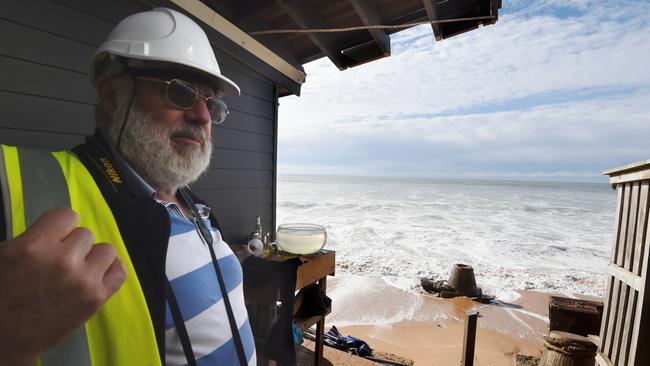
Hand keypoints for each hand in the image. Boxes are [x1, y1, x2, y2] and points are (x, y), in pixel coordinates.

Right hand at [0, 208, 125, 364]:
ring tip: (76, 270)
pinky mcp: (96, 298)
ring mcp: (83, 280)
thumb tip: (60, 227)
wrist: (6, 337)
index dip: (61, 227)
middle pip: (85, 234)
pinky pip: (120, 271)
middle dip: (73, 246)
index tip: (56, 238)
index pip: (67, 216)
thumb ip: (36, 235)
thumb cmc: (3, 296)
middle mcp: (62, 261)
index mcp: (33, 246)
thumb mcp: (7, 254)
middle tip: (59, 262)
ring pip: (106, 249)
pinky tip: (96, 275)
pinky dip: (110, 270)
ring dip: (92, 258)